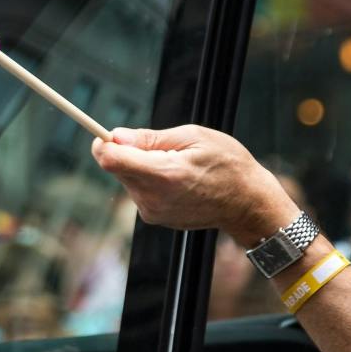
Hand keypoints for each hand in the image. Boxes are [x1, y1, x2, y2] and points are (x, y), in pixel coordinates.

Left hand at [90, 124, 294, 241]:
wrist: (247, 203)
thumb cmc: (228, 164)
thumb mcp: (194, 137)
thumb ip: (151, 138)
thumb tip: (116, 136)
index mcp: (164, 174)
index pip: (111, 159)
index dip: (104, 142)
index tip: (109, 133)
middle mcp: (153, 197)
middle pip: (116, 167)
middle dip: (129, 151)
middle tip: (162, 147)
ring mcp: (153, 212)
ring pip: (127, 178)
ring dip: (141, 166)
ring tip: (177, 165)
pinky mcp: (154, 218)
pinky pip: (138, 190)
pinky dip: (149, 180)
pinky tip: (176, 180)